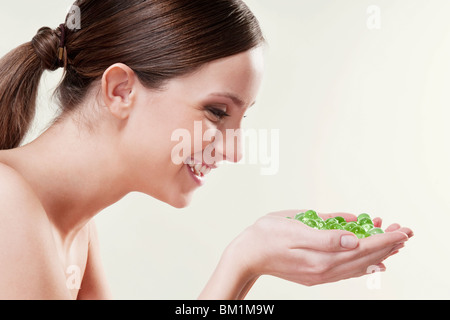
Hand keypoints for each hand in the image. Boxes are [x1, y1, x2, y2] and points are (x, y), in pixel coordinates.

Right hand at [228, 209, 412, 286]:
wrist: (246, 255)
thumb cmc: (266, 235)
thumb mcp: (293, 227)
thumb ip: (325, 235)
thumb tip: (355, 237)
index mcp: (321, 256)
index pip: (362, 247)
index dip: (383, 238)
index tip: (402, 231)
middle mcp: (324, 270)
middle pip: (363, 258)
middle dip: (386, 245)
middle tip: (405, 234)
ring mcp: (320, 275)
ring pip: (357, 266)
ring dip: (377, 254)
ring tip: (394, 246)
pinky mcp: (314, 275)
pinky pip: (346, 271)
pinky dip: (363, 265)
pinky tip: (371, 264)